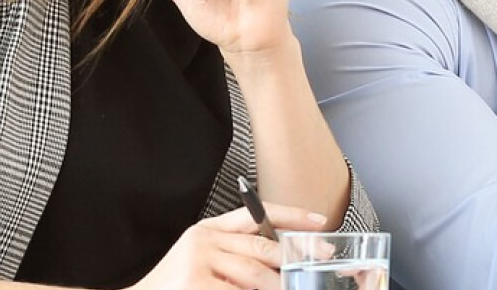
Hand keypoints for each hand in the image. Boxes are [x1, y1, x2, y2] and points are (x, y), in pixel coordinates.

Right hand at [128, 203, 332, 289]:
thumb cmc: (177, 285)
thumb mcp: (204, 259)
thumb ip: (237, 254)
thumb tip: (282, 261)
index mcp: (207, 229)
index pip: (255, 214)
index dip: (290, 216)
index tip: (319, 221)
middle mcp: (203, 240)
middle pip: (261, 246)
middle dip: (294, 258)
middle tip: (316, 267)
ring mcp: (198, 263)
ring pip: (255, 273)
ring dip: (278, 285)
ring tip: (291, 288)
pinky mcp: (196, 284)